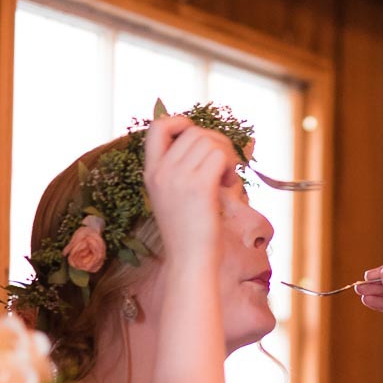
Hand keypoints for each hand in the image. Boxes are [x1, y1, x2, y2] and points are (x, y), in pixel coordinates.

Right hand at [142, 115, 234, 262]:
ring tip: (226, 178)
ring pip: (210, 141)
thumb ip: (182, 170)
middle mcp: (161, 171)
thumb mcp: (175, 197)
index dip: (180, 122)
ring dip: (226, 155)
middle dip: (216, 142)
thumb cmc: (188, 233)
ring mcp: (178, 178)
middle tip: (223, 166)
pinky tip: (228, 185)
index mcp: (151, 173)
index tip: (197, 135)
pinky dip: (231, 166)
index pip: (157, 127)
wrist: (189, 261)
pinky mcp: (199, 186)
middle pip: (193, 131)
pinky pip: (221, 155)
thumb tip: (208, 140)